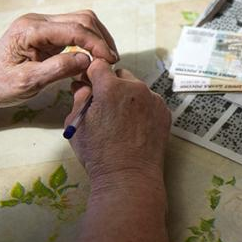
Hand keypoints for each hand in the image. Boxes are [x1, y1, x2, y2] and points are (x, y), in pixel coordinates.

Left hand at [0, 11, 118, 117]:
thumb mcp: (27, 82)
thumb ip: (57, 69)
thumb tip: (86, 59)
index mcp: (30, 30)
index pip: (74, 29)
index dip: (97, 44)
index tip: (110, 61)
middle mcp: (38, 21)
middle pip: (82, 19)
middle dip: (101, 39)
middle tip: (111, 62)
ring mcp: (43, 25)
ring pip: (82, 21)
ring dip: (98, 38)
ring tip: (106, 59)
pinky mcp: (48, 32)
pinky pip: (75, 30)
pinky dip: (90, 41)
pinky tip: (94, 57)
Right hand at [65, 60, 173, 241]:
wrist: (129, 176)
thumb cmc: (98, 153)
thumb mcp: (77, 124)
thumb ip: (79, 99)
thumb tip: (83, 86)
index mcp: (111, 87)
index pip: (99, 65)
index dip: (92, 74)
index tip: (89, 84)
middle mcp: (135, 88)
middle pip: (121, 76)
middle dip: (112, 85)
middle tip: (105, 105)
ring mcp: (154, 100)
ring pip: (137, 89)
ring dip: (128, 97)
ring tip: (122, 120)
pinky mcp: (165, 112)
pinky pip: (150, 102)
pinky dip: (143, 108)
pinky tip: (136, 126)